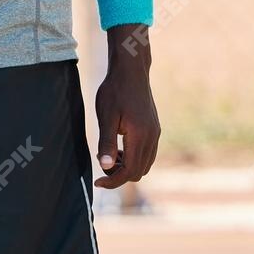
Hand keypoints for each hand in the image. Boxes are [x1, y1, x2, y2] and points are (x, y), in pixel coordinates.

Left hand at [94, 27, 159, 187]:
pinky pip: (148, 153)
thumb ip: (107, 143)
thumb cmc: (115, 91)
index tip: (97, 182)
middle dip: (120, 175)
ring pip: (145, 164)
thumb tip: (105, 167)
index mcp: (140, 136)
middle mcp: (152, 137)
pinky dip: (134, 157)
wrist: (131, 70)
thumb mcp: (106, 116)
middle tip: (101, 165)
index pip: (129, 171)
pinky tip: (120, 146)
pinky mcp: (155, 128)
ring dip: (127, 167)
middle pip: (139, 172)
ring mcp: (156, 133)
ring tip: (109, 154)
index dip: (112, 181)